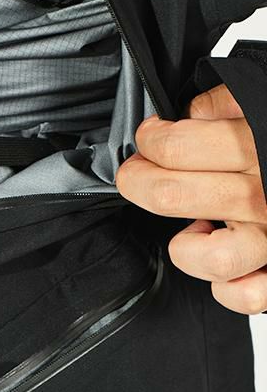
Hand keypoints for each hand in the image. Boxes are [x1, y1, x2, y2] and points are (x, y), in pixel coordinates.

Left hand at [116, 85, 266, 313]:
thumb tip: (188, 116)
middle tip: (137, 171)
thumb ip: (224, 100)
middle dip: (139, 181)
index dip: (149, 139)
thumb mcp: (262, 94)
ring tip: (188, 222)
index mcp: (254, 144)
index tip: (150, 135)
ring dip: (183, 242)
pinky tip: (222, 253)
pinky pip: (248, 296)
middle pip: (170, 195)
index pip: (172, 147)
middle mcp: (263, 195)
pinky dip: (227, 286)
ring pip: (209, 258)